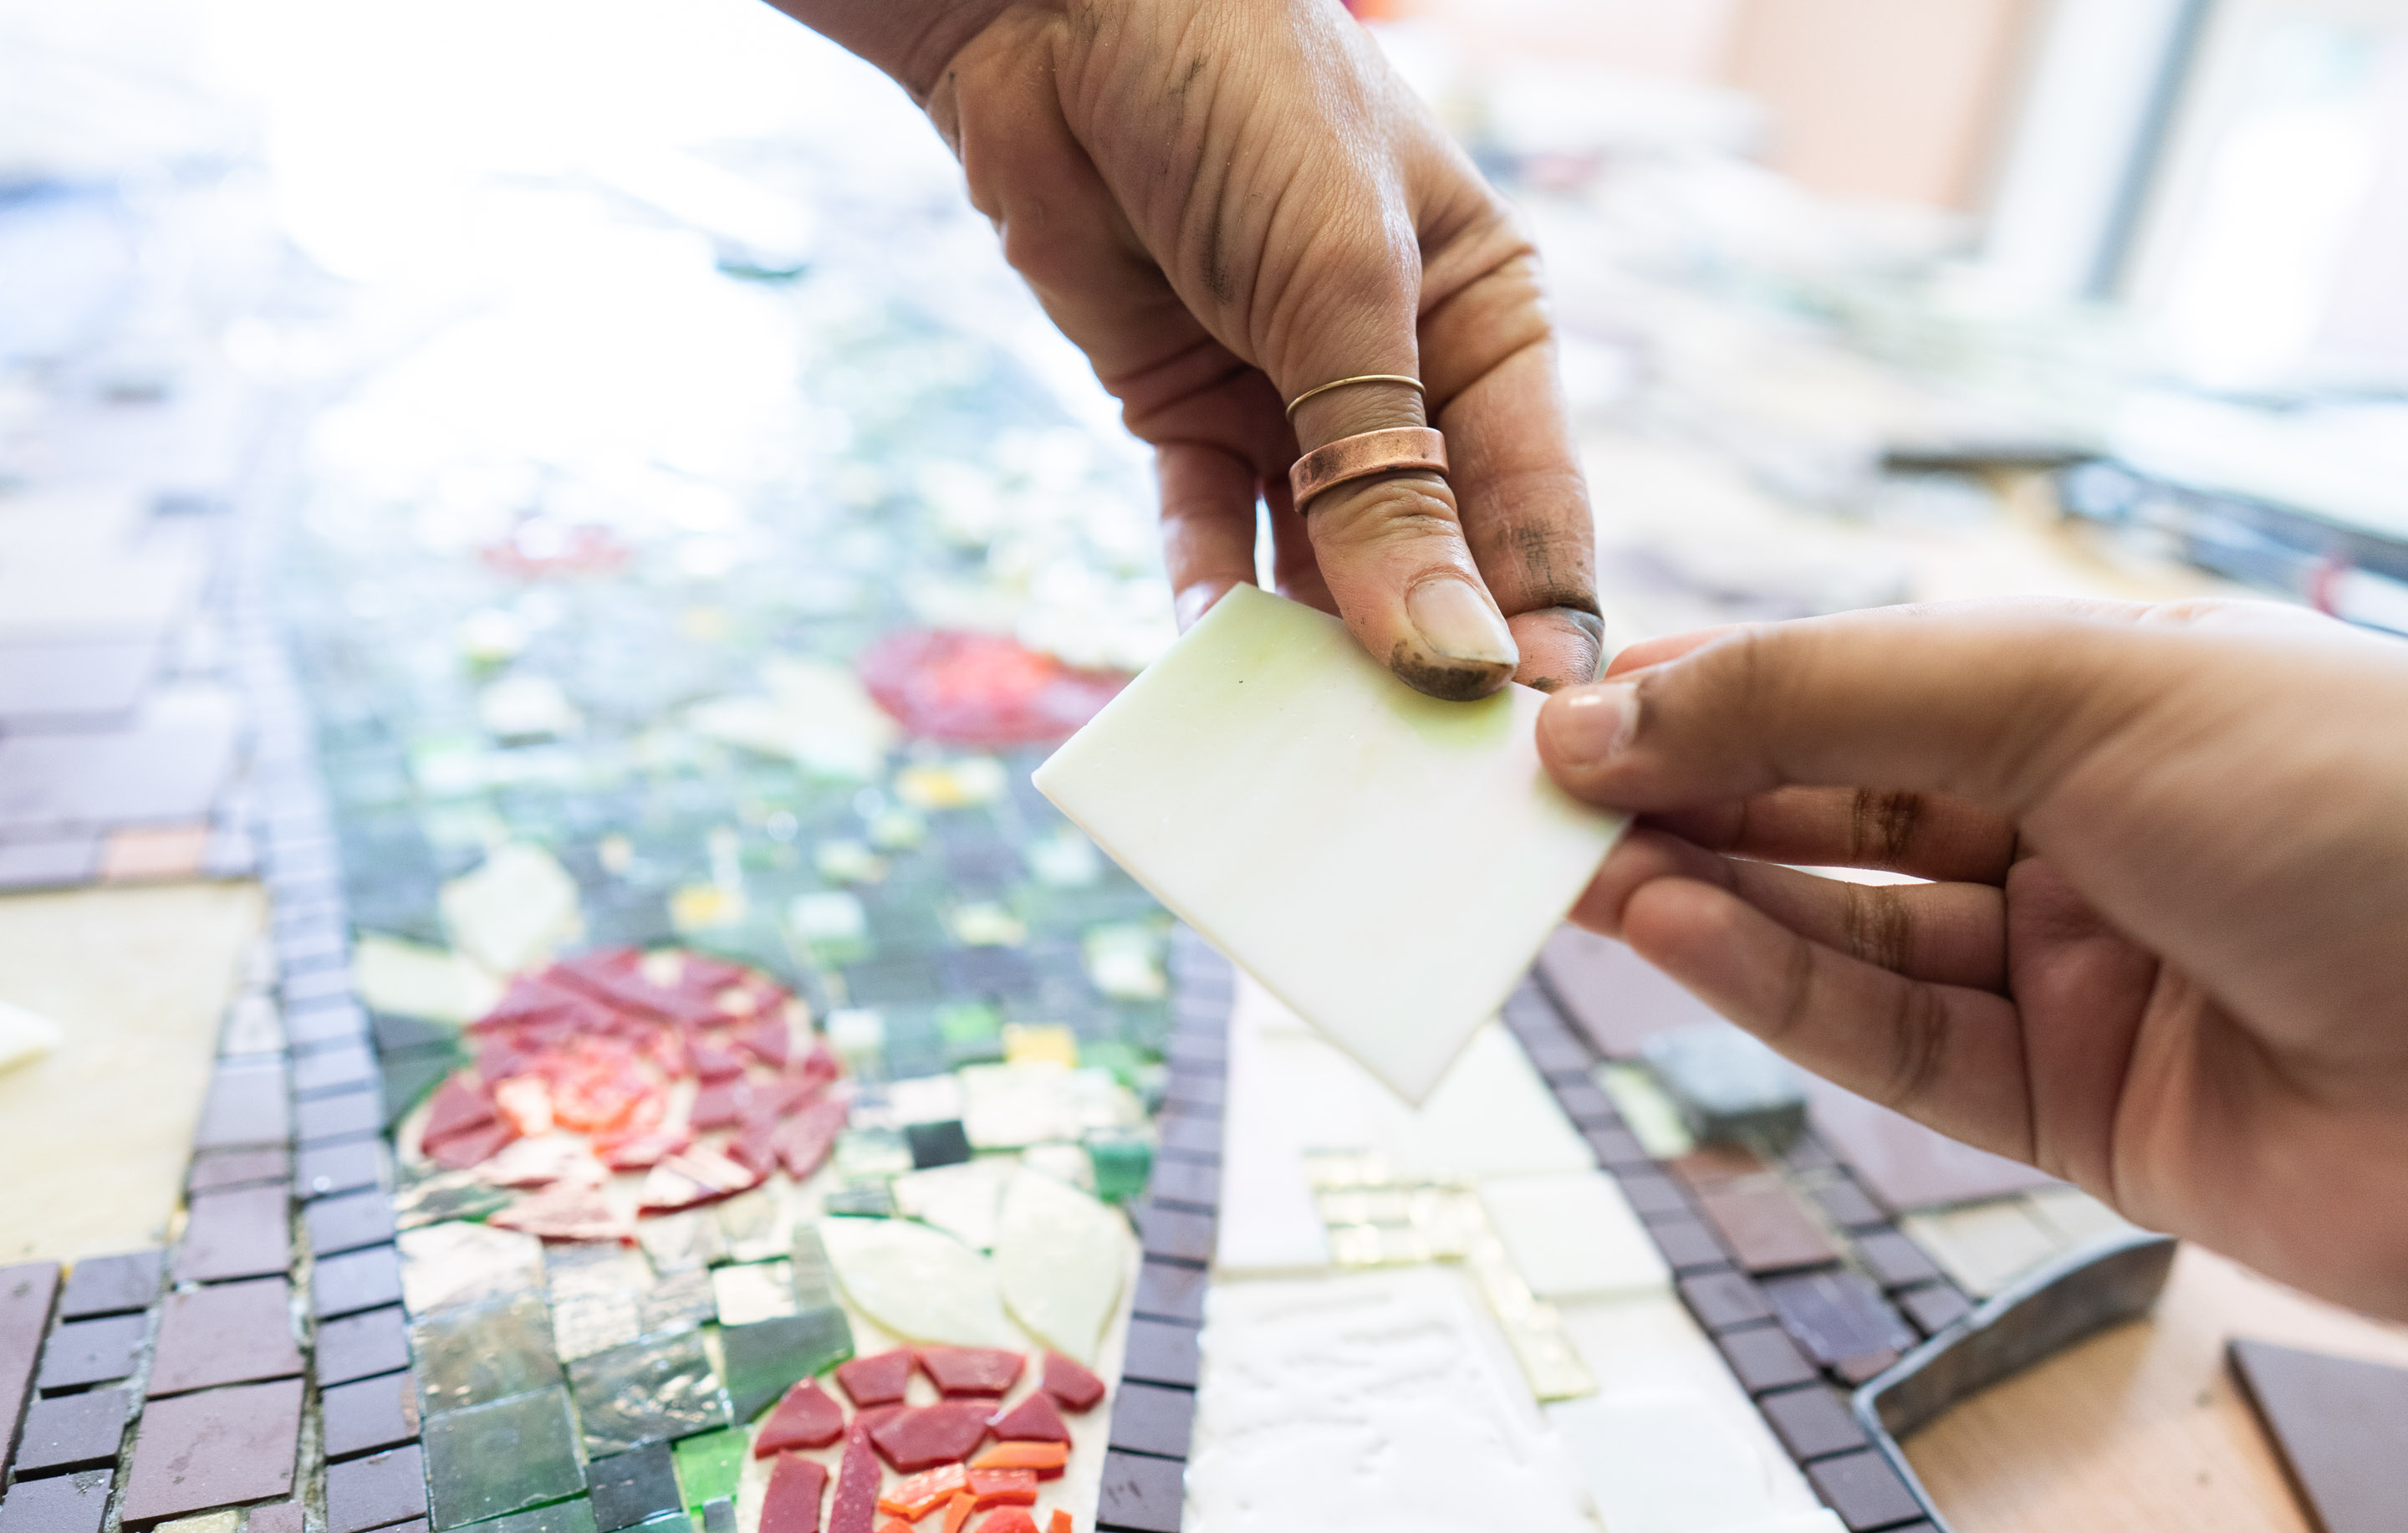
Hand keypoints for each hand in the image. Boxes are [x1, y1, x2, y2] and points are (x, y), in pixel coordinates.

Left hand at [779, 0, 1599, 698]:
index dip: (1535, 634)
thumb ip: (1383, 474)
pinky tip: (1211, 675)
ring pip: (1320, 570)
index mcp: (1492, 331)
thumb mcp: (1339, 287)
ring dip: (1314, 661)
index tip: (1526, 757)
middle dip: (1423, 671)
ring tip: (1313, 771)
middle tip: (1415, 804)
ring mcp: (1294, 409)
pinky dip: (1210, 602)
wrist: (1057, 12)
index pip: (1539, 516)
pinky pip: (1210, 535)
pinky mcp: (1188, 417)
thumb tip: (1446, 655)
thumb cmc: (1244, 97)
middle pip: (1431, 562)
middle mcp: (1407, 384)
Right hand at [1535, 598, 2407, 1321]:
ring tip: (1578, 870)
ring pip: (1848, 934)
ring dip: (1707, 899)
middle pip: (1834, 813)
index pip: (1857, 687)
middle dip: (1686, 799)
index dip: (1710, 690)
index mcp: (2102, 696)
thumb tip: (1608, 714)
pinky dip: (1779, 992)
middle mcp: (2087, 830)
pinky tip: (1678, 934)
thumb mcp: (2067, 688)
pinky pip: (1898, 1046)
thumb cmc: (2362, 802)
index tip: (1567, 702)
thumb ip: (1819, 696)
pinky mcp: (2085, 1115)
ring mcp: (2085, 975)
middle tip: (1535, 797)